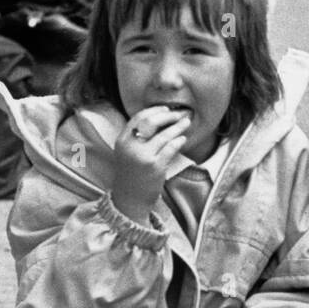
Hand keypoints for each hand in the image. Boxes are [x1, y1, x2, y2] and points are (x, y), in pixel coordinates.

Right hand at [111, 106, 191, 220]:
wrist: (130, 198)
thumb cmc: (132, 174)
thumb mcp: (128, 153)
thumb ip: (137, 138)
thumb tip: (159, 119)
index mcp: (122, 140)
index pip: (138, 117)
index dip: (154, 110)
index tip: (166, 109)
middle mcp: (131, 147)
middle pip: (151, 122)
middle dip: (168, 116)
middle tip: (179, 114)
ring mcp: (143, 157)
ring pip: (163, 135)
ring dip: (177, 127)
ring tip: (186, 123)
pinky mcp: (155, 167)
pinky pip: (170, 149)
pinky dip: (178, 141)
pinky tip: (183, 139)